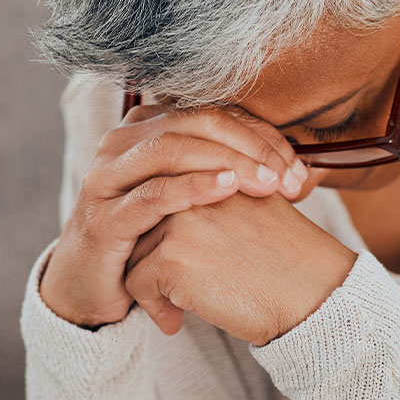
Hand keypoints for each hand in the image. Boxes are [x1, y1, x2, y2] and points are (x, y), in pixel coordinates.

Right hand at [40, 100, 310, 333]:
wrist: (96, 286)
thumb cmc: (154, 239)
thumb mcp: (195, 200)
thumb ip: (235, 174)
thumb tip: (303, 169)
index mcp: (146, 128)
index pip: (213, 112)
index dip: (260, 134)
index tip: (299, 168)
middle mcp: (121, 143)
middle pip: (195, 122)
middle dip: (249, 145)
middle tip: (288, 176)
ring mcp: (107, 178)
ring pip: (171, 148)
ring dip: (226, 162)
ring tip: (267, 183)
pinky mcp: (103, 218)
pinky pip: (152, 194)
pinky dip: (193, 187)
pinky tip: (227, 190)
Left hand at [124, 191, 356, 345]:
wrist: (315, 295)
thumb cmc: (290, 260)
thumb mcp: (253, 210)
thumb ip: (213, 202)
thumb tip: (169, 224)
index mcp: (212, 169)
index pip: (163, 194)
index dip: (163, 232)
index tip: (178, 262)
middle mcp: (191, 187)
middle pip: (142, 222)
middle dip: (151, 258)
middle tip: (169, 289)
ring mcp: (178, 221)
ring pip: (133, 252)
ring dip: (149, 285)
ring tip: (175, 307)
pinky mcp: (171, 257)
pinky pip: (136, 283)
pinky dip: (153, 307)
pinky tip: (176, 322)